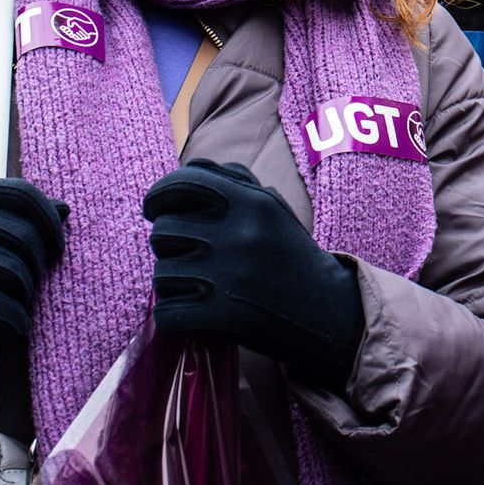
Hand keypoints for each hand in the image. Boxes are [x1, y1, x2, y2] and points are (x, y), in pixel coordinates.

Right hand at [0, 179, 67, 368]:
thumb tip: (65, 208)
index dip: (49, 222)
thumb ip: (10, 215)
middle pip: (25, 236)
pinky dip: (14, 318)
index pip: (22, 194)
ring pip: (15, 272)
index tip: (56, 247)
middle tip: (30, 282)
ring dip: (25, 295)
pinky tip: (15, 324)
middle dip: (37, 265)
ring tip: (15, 302)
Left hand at [143, 160, 363, 387]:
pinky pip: (168, 313)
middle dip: (169, 247)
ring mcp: (232, 273)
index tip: (155, 210)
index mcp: (252, 201)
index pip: (182, 182)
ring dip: (173, 285)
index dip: (158, 196)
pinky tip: (196, 316)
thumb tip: (190, 165)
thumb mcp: (272, 208)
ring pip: (162, 275)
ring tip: (198, 288)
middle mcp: (241, 232)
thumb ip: (234, 181)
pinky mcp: (226, 313)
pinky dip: (175, 319)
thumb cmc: (291, 256)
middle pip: (163, 232)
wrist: (328, 311)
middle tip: (189, 258)